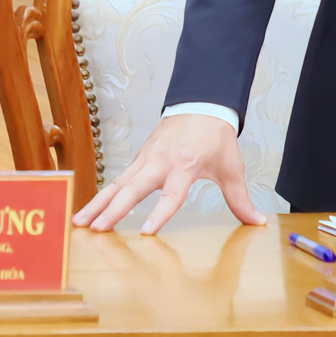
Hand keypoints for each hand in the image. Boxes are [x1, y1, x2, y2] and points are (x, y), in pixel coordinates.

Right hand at [70, 113, 264, 234]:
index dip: (159, 213)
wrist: (201, 103)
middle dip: (114, 209)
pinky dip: (101, 195)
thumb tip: (257, 222)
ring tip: (78, 223)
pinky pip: (116, 180)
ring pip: (117, 184)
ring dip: (98, 203)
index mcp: (185, 165)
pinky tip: (87, 211)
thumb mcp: (231, 167)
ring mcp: (145, 159)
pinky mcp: (138, 159)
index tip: (146, 232)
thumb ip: (240, 198)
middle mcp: (160, 162)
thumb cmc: (215, 137)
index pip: (171, 193)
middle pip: (133, 188)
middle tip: (98, 229)